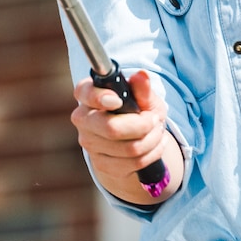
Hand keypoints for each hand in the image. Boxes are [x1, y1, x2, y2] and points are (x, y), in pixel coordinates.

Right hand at [70, 70, 181, 203]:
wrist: (134, 140)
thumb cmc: (137, 112)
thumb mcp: (144, 97)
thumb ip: (143, 88)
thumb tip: (142, 76)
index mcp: (88, 95)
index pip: (84, 93)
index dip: (99, 97)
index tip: (117, 100)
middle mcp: (83, 119)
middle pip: (111, 128)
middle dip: (143, 125)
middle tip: (155, 119)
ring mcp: (89, 143)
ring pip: (129, 148)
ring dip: (153, 139)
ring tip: (157, 130)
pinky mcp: (101, 164)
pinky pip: (135, 162)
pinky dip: (153, 153)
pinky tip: (156, 144)